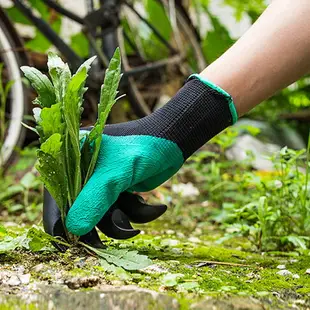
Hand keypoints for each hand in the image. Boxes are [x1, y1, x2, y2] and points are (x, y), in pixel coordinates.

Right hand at [66, 75, 236, 235]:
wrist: (173, 143)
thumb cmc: (143, 148)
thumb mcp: (116, 173)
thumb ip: (94, 199)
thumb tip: (74, 230)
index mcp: (72, 159)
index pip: (57, 195)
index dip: (62, 220)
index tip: (73, 242)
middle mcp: (83, 172)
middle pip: (79, 211)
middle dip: (98, 226)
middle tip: (105, 245)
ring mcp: (101, 183)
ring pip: (103, 217)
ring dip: (124, 221)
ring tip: (141, 209)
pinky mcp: (117, 192)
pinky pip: (121, 214)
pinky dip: (137, 214)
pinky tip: (155, 207)